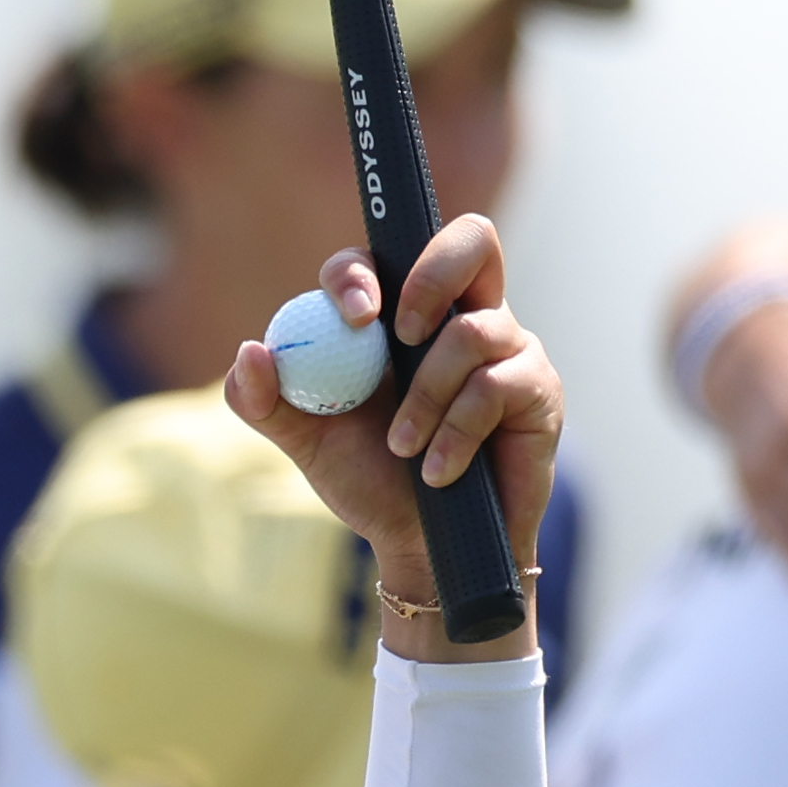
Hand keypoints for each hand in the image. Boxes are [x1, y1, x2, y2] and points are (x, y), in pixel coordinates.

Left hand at [222, 218, 558, 661]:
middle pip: (470, 239)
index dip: (365, 271)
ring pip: (470, 333)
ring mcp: (507, 348)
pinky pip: (496, 387)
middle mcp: (460, 316)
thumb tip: (251, 351)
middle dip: (432, 277)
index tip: (353, 315)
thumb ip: (266, 400)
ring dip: (426, 397)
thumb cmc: (370, 481)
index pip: (387, 256)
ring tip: (403, 448)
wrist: (424, 547)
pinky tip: (437, 471)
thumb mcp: (306, 443)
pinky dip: (454, 433)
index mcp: (401, 315)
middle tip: (401, 335)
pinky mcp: (536, 388)